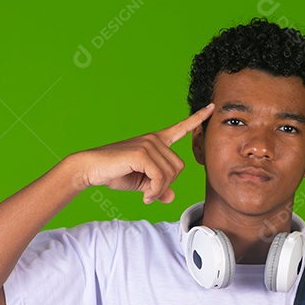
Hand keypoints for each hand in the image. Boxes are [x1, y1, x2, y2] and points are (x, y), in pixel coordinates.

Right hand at [70, 103, 214, 204]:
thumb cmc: (115, 173)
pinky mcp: (142, 153)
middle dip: (167, 185)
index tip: (212, 107)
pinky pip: (160, 177)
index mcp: (156, 142)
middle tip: (152, 194)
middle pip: (179, 168)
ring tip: (146, 194)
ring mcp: (149, 144)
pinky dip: (155, 191)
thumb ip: (158, 188)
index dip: (197, 119)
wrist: (92, 169)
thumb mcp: (142, 184)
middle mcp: (154, 139)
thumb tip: (171, 197)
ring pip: (170, 174)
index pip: (181, 128)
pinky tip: (145, 195)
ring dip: (159, 190)